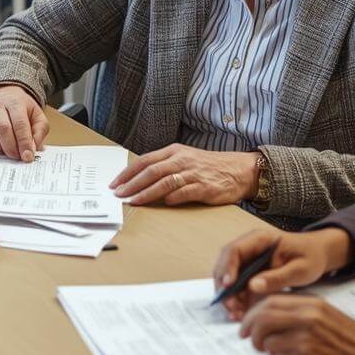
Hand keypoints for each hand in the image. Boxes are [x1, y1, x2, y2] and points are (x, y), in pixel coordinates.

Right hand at [0, 84, 47, 161]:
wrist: (5, 95)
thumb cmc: (22, 110)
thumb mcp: (37, 117)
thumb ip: (39, 132)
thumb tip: (33, 148)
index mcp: (16, 103)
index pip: (20, 124)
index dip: (24, 142)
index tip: (27, 156)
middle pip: (2, 128)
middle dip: (10, 147)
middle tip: (15, 157)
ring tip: (4, 153)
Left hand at [109, 143, 256, 205]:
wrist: (239, 170)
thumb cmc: (208, 166)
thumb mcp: (184, 158)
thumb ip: (164, 166)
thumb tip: (138, 180)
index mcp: (174, 151)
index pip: (145, 161)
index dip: (128, 173)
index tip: (115, 184)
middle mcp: (182, 160)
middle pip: (152, 171)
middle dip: (132, 184)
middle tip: (119, 194)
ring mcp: (194, 173)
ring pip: (165, 182)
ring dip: (147, 193)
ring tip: (134, 201)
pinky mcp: (205, 187)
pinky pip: (185, 192)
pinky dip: (173, 197)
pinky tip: (164, 203)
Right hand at [213, 228, 354, 319]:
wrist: (318, 254)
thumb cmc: (311, 257)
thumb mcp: (299, 269)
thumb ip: (277, 277)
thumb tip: (252, 286)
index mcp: (259, 239)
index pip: (234, 250)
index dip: (228, 268)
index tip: (229, 287)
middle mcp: (249, 247)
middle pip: (225, 265)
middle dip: (224, 287)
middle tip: (231, 308)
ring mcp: (248, 259)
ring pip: (229, 277)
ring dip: (229, 296)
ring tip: (236, 315)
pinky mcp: (250, 271)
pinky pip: (238, 286)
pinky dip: (237, 299)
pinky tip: (241, 313)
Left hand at [240, 295, 354, 354]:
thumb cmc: (354, 342)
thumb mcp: (330, 315)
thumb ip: (303, 312)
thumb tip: (273, 315)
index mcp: (313, 305)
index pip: (271, 302)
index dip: (253, 313)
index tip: (247, 323)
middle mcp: (307, 320)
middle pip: (263, 319)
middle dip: (251, 330)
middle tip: (249, 339)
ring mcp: (305, 342)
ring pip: (267, 342)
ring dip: (266, 349)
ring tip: (274, 352)